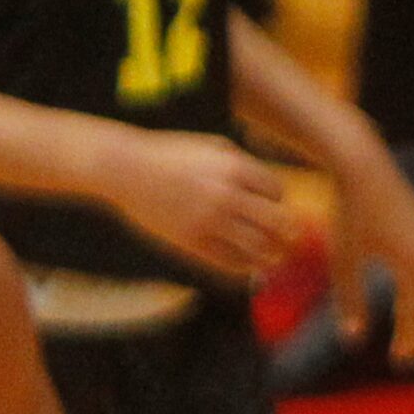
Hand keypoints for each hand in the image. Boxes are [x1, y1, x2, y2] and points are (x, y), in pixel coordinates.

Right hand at [97, 129, 298, 281]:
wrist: (125, 168)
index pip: (277, 193)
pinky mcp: (193, 242)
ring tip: (274, 258)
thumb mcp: (209, 146)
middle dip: (286, 232)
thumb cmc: (169, 155)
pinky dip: (247, 268)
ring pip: (259, 247)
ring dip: (272, 255)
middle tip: (289, 239)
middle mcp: (226, 194)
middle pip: (277, 222)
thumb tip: (272, 189)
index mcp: (233, 167)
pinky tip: (248, 266)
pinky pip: (232, 263)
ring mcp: (210, 220)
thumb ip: (241, 163)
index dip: (279, 202)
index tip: (272, 208)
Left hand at [325, 145, 413, 365]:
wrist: (365, 165)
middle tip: (411, 356)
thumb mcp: (344, 261)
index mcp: (411, 265)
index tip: (399, 361)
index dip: (408, 340)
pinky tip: (411, 298)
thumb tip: (352, 340)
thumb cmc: (350, 214)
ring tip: (413, 333)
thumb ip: (350, 301)